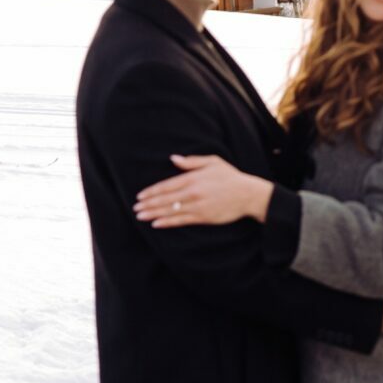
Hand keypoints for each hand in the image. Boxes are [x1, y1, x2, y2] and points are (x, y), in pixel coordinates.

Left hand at [134, 155, 274, 227]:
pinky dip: (167, 222)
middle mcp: (193, 193)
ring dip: (153, 214)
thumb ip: (191, 161)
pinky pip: (181, 221)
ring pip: (170, 211)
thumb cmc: (230, 176)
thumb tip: (173, 158)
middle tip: (135, 208)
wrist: (248, 194)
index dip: (151, 191)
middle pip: (165, 199)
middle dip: (148, 204)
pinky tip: (157, 224)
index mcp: (193, 178)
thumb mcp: (213, 162)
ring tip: (141, 216)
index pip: (167, 185)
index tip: (140, 195)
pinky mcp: (203, 217)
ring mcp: (197, 206)